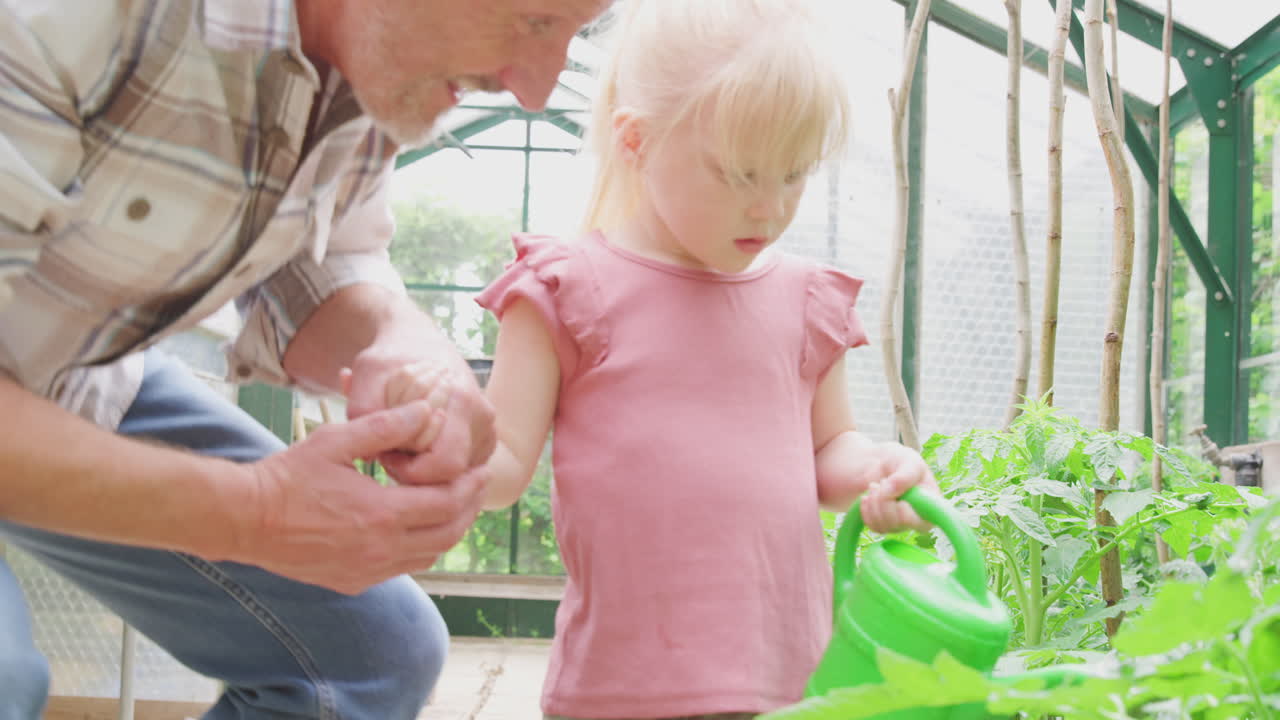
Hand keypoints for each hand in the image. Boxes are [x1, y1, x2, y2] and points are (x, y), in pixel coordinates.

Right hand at [230, 400, 484, 593]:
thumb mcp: (337, 440)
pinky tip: (416, 527)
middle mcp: (380, 550)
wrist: (245, 519)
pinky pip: (401, 569)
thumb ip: (386, 426)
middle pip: (447, 535)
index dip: (470, 487)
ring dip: (447, 532)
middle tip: (475, 487)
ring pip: (428, 556)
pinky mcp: (352, 582)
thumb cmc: (289, 475)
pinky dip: (419, 549)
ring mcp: (366, 571)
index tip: (480, 470)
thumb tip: (427, 410)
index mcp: (381, 514)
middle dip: (468, 510)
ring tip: (453, 505)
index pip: (448, 504)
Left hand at [343, 338, 496, 485]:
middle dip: (416, 474)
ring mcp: (487, 431)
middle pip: (452, 476)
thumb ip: (363, 410)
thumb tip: (370, 453)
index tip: (383, 452)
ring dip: (425, 471)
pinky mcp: (484, 441)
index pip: (445, 464)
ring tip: (402, 445)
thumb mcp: (367, 373)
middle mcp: (483, 418)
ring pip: (457, 477)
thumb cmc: (391, 358)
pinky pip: (461, 471)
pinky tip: (416, 446)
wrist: (417, 341)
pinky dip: (435, 466)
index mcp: (462, 401)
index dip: (409, 470)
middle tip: (389, 453)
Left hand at [858, 442, 939, 533]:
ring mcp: (900, 525)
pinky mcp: (884, 527)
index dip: (904, 510)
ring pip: (883, 526)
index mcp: (932, 505)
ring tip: (875, 486)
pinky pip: (872, 526)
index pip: (923, 523)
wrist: (876, 462)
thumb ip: (905, 475)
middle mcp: (918, 519)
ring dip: (874, 502)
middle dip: (884, 500)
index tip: (896, 491)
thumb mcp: (908, 459)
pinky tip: (868, 497)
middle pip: (898, 523)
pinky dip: (865, 509)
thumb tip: (892, 492)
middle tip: (883, 481)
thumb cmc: (899, 461)